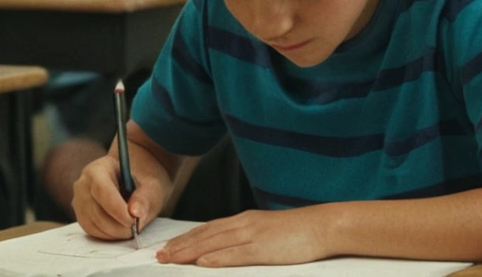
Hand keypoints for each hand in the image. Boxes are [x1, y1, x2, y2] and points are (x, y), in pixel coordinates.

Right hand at [73, 153, 168, 240]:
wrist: (135, 182)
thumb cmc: (142, 181)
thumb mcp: (151, 186)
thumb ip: (144, 198)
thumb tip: (135, 212)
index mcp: (99, 169)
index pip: (102, 190)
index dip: (116, 208)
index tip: (132, 221)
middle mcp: (83, 184)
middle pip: (95, 210)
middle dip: (116, 225)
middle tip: (135, 229)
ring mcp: (79, 200)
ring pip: (91, 223)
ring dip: (113, 232)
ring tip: (131, 229)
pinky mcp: (81, 215)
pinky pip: (90, 230)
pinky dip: (107, 235)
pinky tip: (121, 230)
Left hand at [157, 209, 330, 266]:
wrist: (322, 226)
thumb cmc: (298, 232)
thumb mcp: (266, 231)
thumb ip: (245, 238)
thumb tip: (225, 250)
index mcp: (245, 220)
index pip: (208, 229)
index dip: (186, 238)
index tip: (169, 246)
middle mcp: (245, 224)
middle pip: (205, 235)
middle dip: (180, 245)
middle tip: (160, 255)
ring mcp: (254, 235)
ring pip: (215, 243)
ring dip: (190, 251)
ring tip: (171, 258)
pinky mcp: (264, 248)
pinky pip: (236, 253)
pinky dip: (218, 258)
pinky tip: (203, 262)